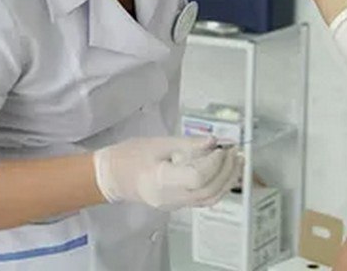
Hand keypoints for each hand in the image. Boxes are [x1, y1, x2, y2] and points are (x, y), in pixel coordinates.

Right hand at [93, 136, 240, 210]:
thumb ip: (188, 144)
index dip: (214, 163)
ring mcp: (175, 205)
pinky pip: (204, 199)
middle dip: (227, 171)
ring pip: (209, 199)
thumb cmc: (129, 157)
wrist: (111, 177)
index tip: (220, 148)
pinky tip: (225, 172)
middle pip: (208, 191)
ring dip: (227, 180)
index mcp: (161, 181)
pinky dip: (219, 186)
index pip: (197, 178)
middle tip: (234, 152)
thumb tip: (213, 141)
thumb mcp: (159, 143)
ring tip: (236, 161)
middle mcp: (170, 198)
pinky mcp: (178, 204)